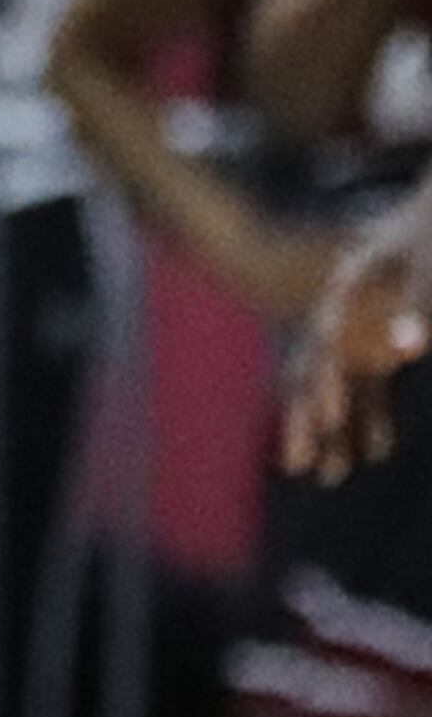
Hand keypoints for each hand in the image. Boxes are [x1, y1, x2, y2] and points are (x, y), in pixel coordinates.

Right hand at [289, 214, 431, 480]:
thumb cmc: (429, 240)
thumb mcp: (425, 273)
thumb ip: (413, 310)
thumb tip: (403, 348)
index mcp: (347, 288)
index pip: (325, 338)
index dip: (323, 378)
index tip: (326, 417)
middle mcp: (343, 310)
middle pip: (314, 366)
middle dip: (305, 415)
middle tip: (297, 462)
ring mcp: (359, 325)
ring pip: (335, 383)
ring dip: (331, 427)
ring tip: (327, 475)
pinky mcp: (378, 340)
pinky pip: (366, 383)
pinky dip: (368, 415)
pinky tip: (377, 452)